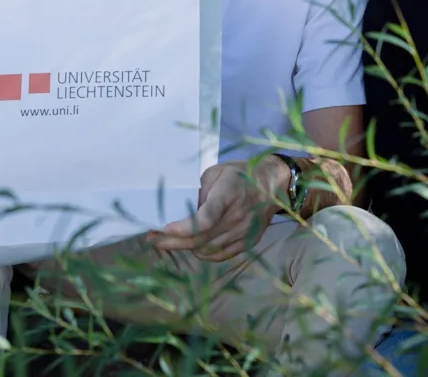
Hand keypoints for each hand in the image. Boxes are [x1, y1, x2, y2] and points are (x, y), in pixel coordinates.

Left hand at [148, 157, 287, 261]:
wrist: (274, 185)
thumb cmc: (240, 175)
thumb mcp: (216, 172)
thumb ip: (199, 191)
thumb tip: (180, 210)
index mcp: (229, 194)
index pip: (207, 217)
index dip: (185, 227)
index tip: (165, 229)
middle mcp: (237, 216)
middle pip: (202, 238)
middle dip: (173, 241)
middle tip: (153, 239)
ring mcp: (244, 232)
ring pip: (208, 250)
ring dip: (185, 248)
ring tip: (169, 241)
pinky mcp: (248, 242)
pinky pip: (220, 255)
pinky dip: (203, 253)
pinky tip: (192, 246)